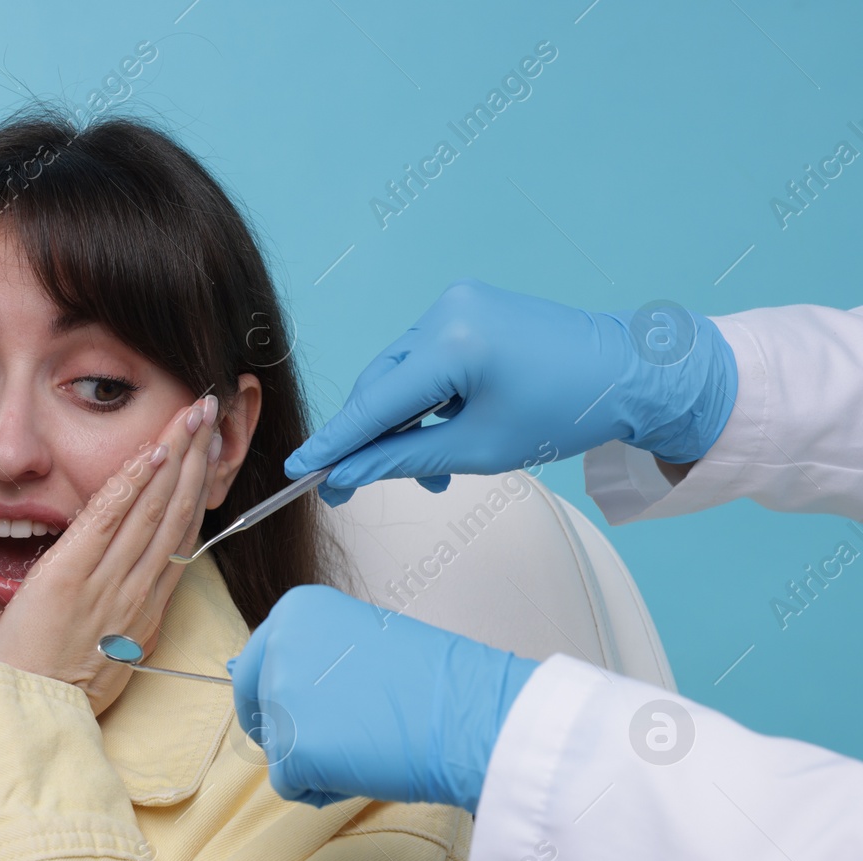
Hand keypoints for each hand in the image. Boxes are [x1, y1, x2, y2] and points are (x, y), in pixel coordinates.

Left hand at [0, 394, 221, 714]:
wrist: (27, 718)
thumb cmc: (54, 691)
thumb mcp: (105, 659)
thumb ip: (120, 622)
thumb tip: (131, 600)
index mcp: (143, 611)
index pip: (179, 538)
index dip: (196, 490)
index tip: (206, 453)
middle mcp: (137, 594)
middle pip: (177, 514)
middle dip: (196, 459)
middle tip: (209, 413)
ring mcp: (109, 585)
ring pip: (154, 509)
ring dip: (176, 455)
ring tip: (191, 414)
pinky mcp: (71, 578)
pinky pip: (110, 520)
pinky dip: (134, 483)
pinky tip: (153, 450)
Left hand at [226, 584, 538, 812]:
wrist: (469, 715)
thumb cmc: (431, 683)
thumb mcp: (360, 642)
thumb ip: (315, 656)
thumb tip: (282, 688)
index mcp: (296, 610)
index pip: (254, 663)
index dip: (270, 698)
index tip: (292, 715)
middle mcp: (278, 643)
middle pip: (256, 706)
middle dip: (282, 731)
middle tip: (327, 742)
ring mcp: (282, 694)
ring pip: (274, 748)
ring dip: (311, 760)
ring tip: (365, 746)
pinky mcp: (292, 746)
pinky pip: (288, 784)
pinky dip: (319, 789)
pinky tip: (362, 769)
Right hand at [287, 279, 738, 505]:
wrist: (632, 372)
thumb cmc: (565, 411)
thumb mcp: (479, 449)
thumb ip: (404, 460)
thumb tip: (348, 476)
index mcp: (454, 342)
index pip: (375, 402)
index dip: (334, 442)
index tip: (298, 470)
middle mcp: (447, 310)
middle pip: (381, 385)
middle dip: (370, 438)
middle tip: (352, 488)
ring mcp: (457, 303)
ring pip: (401, 374)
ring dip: (401, 422)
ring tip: (429, 472)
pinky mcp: (468, 307)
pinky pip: (424, 358)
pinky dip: (424, 398)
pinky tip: (441, 432)